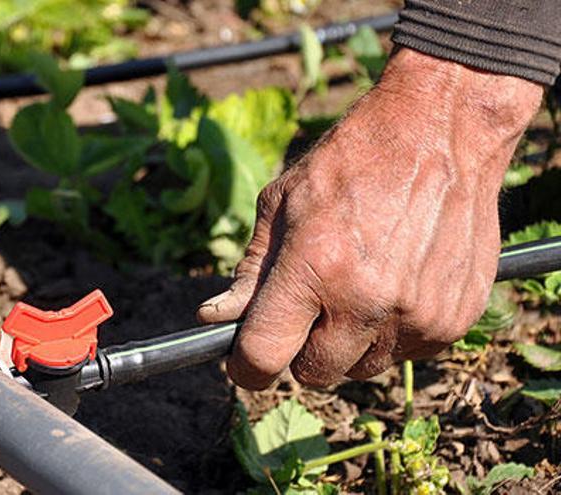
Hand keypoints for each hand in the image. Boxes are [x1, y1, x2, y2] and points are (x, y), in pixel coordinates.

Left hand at [198, 48, 542, 388]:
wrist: (442, 129)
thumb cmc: (352, 162)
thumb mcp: (282, 203)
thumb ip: (251, 271)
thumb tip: (215, 318)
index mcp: (315, 267)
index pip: (264, 355)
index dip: (246, 366)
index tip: (245, 361)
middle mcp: (367, 301)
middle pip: (314, 372)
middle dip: (303, 347)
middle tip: (311, 305)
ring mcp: (416, 315)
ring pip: (362, 368)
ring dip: (351, 341)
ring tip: (359, 284)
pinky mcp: (454, 320)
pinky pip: (407, 354)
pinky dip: (393, 331)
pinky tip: (396, 282)